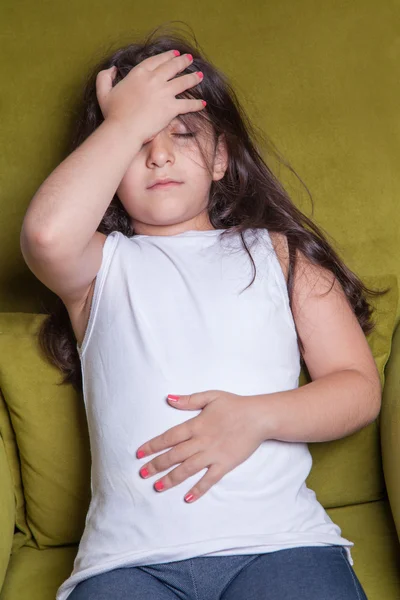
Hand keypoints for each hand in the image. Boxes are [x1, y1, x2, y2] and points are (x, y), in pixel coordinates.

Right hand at [95, 49, 205, 142]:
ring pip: (183, 82)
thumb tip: (112, 69)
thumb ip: (105, 77)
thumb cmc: (113, 114)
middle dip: (182, 62)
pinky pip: (187, 104)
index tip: (173, 54)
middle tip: (189, 59)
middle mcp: (153, 80)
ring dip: (193, 78)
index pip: (156, 61)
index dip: (166, 56)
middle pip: (172, 67)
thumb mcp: (103, 92)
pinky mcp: (171, 108)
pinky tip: (203, 103)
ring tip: (200, 75)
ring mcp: (164, 93)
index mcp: (138, 74)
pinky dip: (197, 104)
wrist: (124, 129)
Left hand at [136, 390, 265, 502]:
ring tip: (157, 487)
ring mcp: (213, 454)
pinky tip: (188, 498)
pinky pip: (209, 479)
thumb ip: (189, 400)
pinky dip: (199, 489)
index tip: (139, 453)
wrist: (259, 417)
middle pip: (174, 455)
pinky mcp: (225, 464)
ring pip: (187, 469)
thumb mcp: (211, 396)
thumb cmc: (235, 405)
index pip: (169, 437)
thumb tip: (168, 399)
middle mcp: (201, 441)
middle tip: (142, 474)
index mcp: (196, 424)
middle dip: (156, 465)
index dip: (153, 445)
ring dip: (171, 479)